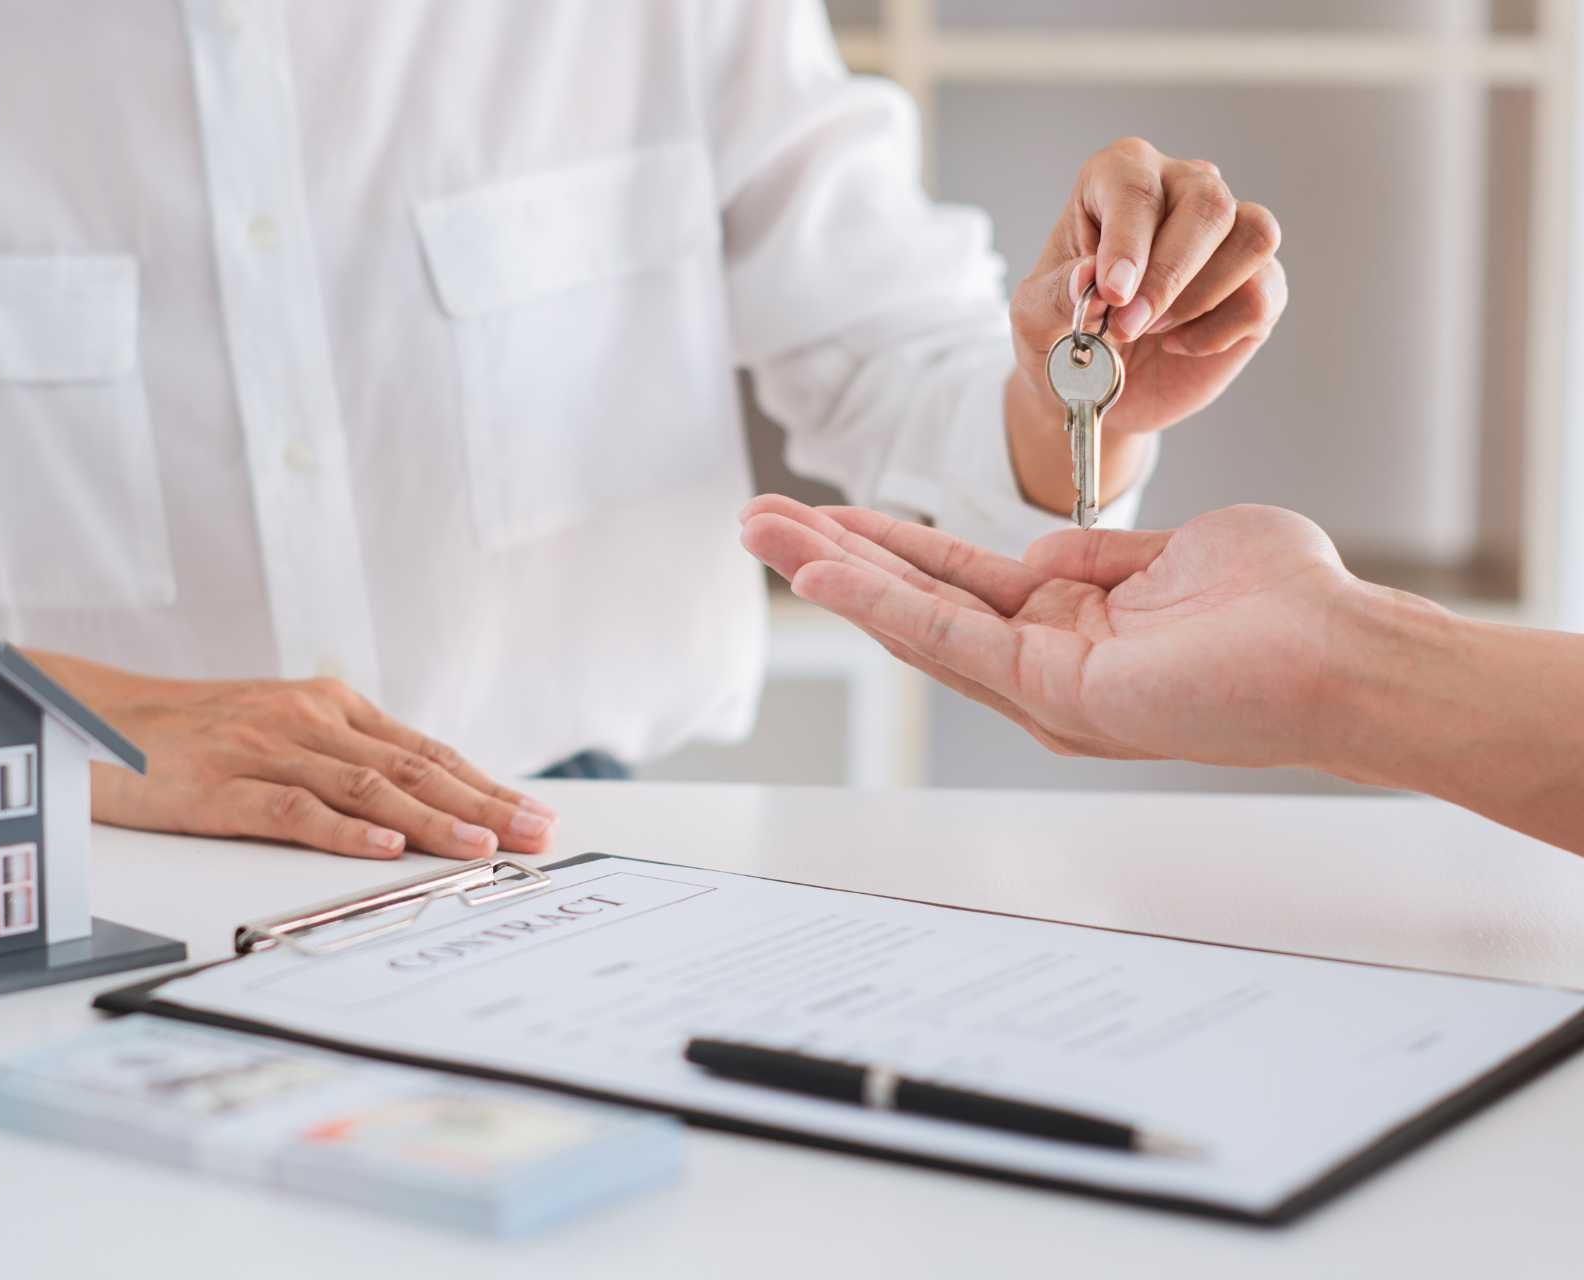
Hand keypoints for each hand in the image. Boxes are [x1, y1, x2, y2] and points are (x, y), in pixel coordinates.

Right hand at [25, 653, 556, 859]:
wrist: (92, 717)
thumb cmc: (192, 734)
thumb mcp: (279, 730)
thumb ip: (341, 758)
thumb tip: (418, 804)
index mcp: (329, 706)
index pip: (425, 750)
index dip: (485, 784)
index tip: (534, 815)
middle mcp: (307, 720)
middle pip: (411, 767)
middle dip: (482, 803)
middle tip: (535, 834)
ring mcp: (264, 749)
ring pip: (366, 787)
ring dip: (432, 820)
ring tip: (482, 846)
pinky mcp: (220, 785)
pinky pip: (292, 808)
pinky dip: (343, 830)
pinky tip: (384, 847)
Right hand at [738, 495, 1361, 767]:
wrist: (1342, 651)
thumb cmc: (1286, 607)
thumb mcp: (1173, 555)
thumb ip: (1098, 557)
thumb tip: (1041, 555)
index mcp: (1070, 631)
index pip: (955, 582)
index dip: (887, 545)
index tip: (825, 515)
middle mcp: (1043, 667)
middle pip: (915, 602)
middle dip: (832, 559)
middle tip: (754, 521)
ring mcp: (1042, 685)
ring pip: (916, 620)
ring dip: (836, 576)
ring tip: (764, 535)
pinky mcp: (1054, 689)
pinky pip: (952, 636)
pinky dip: (884, 602)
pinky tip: (829, 572)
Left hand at [1013, 136, 1287, 434]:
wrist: (1091, 381)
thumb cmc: (1059, 333)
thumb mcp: (1035, 319)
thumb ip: (1056, 294)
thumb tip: (1089, 276)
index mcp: (1118, 175)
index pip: (1136, 188)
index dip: (1128, 242)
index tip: (1113, 295)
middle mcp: (1182, 185)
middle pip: (1208, 204)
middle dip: (1167, 276)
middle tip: (1125, 328)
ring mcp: (1227, 230)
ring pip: (1251, 237)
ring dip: (1197, 297)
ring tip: (1151, 330)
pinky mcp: (1258, 279)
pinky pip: (1262, 291)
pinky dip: (1217, 331)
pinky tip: (1178, 344)